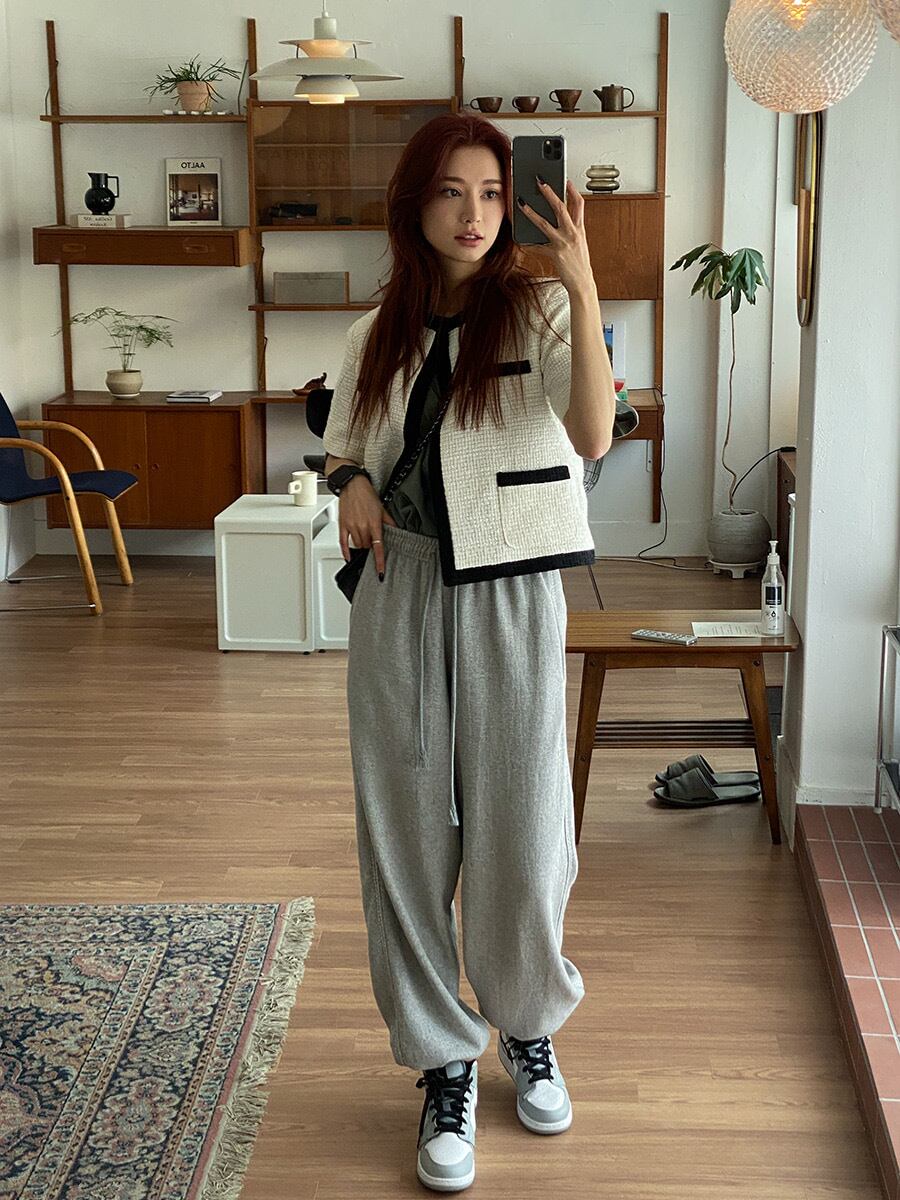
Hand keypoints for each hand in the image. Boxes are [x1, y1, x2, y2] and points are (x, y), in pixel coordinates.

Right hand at [338, 475, 397, 578]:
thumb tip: (397, 532)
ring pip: (358, 545)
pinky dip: (346, 551)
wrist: (352, 484)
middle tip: (373, 542)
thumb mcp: (382, 508)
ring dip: (362, 546)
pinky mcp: (342, 525)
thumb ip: (389, 522)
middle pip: (367, 547)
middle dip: (371, 547)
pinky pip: (343, 543)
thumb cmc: (367, 494)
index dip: (380, 561)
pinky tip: (349, 557)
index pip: (378, 547)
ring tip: (364, 540)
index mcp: (374, 523)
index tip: (380, 571)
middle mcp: (362, 526)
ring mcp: (351, 527)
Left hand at [516, 178, 594, 296]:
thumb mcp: (579, 243)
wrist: (583, 283)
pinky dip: (528, 244)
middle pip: (560, 207)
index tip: (566, 180)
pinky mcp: (555, 254)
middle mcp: (572, 233)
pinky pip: (538, 247)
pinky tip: (521, 241)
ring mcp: (563, 243)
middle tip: (539, 181)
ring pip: (544, 223)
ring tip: (521, 204)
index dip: (572, 190)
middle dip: (549, 192)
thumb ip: (571, 230)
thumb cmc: (579, 264)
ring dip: (531, 212)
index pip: (579, 204)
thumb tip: (559, 220)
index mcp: (580, 229)